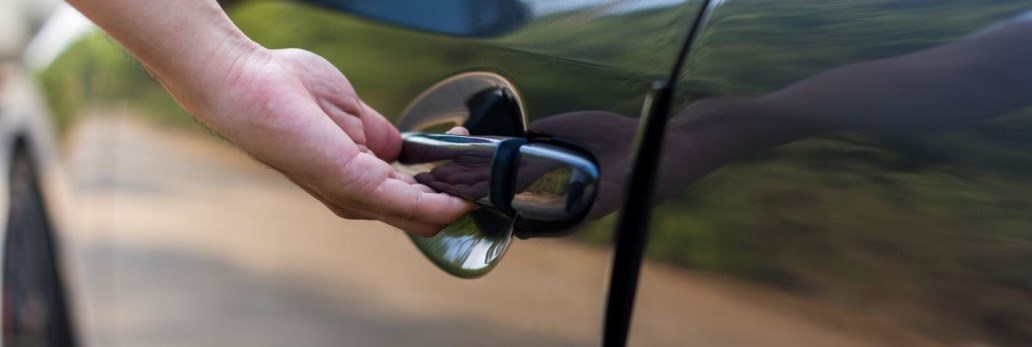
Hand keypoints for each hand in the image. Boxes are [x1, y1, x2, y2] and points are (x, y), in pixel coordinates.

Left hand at [191, 48, 472, 235]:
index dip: (446, 184)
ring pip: (422, 217)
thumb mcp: (351, 115)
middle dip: (458, 197)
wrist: (249, 82)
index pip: (412, 199)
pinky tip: (462, 195)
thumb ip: (380, 138)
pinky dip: (440, 203)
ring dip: (456, 200)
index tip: (468, 154)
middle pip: (422, 217)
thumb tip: (405, 149)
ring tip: (480, 179)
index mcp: (355, 181)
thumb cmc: (286, 89)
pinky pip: (410, 204)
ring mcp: (354, 195)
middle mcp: (354, 197)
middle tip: (482, 173)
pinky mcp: (354, 184)